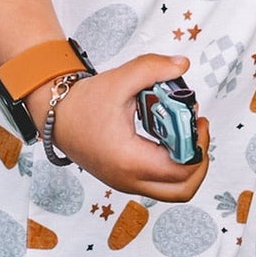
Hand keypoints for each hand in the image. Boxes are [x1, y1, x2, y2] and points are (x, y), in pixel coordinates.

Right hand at [28, 54, 211, 200]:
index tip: (199, 121)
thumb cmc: (83, 103)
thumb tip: (182, 65)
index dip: (199, 146)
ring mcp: (126, 183)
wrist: (56, 116)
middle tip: (199, 134)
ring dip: (187, 167)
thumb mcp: (120, 80)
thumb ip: (152, 68)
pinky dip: (173, 167)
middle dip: (199, 162)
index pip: (181, 168)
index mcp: (129, 160)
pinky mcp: (124, 180)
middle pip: (183, 189)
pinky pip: (158, 184)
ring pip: (172, 192)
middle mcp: (128, 179)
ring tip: (187, 136)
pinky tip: (170, 138)